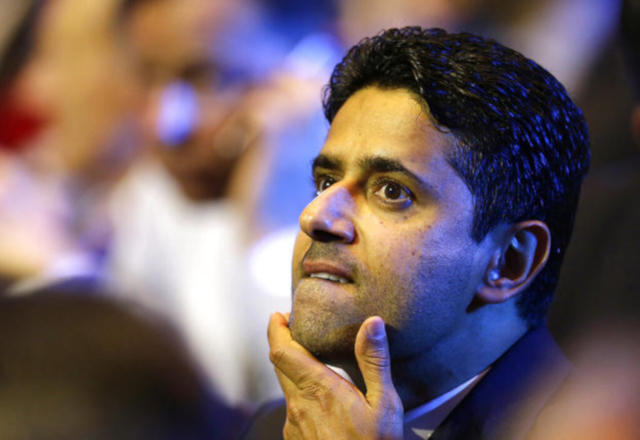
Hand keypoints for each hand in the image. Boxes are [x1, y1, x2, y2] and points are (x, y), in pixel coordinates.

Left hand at [268, 312, 403, 438]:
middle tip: (291, 327)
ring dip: (292, 369)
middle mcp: (298, 406)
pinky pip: (292, 408)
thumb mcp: (384, 405)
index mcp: (319, 390)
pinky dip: (300, 393)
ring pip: (285, 387)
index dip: (276, 329)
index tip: (280, 315)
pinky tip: (320, 398)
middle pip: (278, 364)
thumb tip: (372, 324)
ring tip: (311, 360)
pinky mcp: (295, 439)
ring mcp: (294, 425)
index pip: (283, 351)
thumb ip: (374, 362)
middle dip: (282, 342)